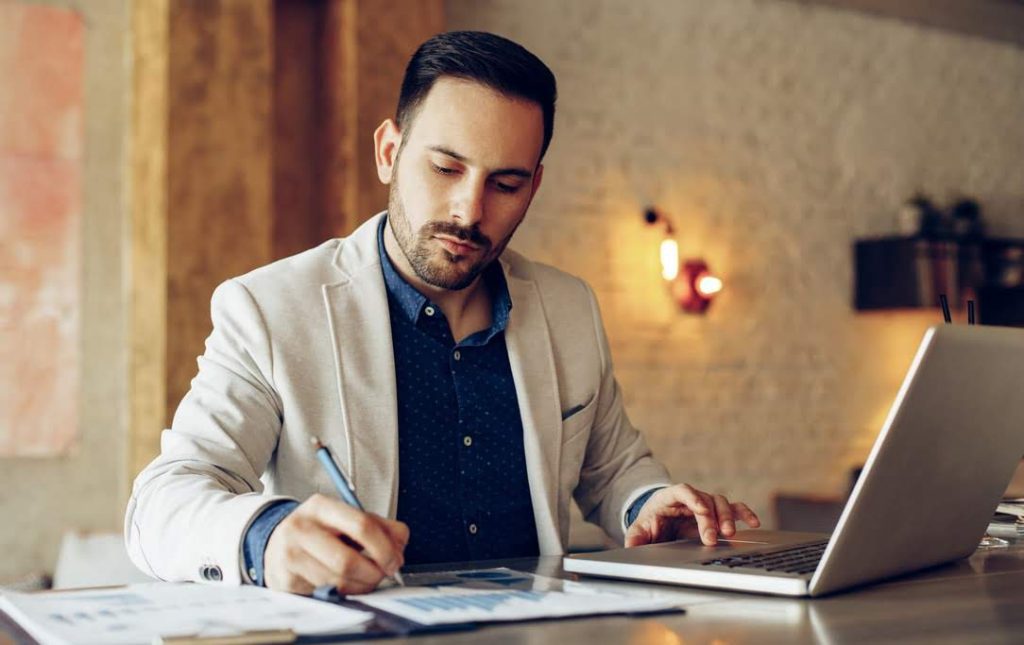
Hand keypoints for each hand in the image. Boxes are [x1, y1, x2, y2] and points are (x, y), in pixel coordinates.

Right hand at [264, 493, 408, 594]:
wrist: (277, 544)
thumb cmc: (321, 532)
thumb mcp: (348, 519)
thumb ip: (381, 526)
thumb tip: (400, 545)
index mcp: (321, 506)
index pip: (361, 525)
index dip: (385, 548)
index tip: (395, 561)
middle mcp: (301, 528)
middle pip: (347, 560)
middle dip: (373, 573)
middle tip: (383, 575)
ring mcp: (289, 555)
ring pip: (337, 581)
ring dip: (361, 586)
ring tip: (365, 580)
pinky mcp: (285, 579)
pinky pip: (324, 593)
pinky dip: (343, 593)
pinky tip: (344, 584)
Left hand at [625, 484, 759, 547]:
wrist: (659, 519)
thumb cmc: (651, 522)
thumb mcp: (639, 529)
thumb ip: (635, 537)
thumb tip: (632, 547)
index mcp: (669, 497)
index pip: (682, 490)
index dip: (692, 497)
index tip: (699, 509)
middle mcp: (691, 498)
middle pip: (705, 500)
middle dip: (709, 518)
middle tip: (711, 537)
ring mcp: (706, 504)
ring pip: (721, 503)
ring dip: (727, 517)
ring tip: (729, 534)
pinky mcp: (716, 514)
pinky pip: (733, 510)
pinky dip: (744, 514)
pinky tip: (754, 523)